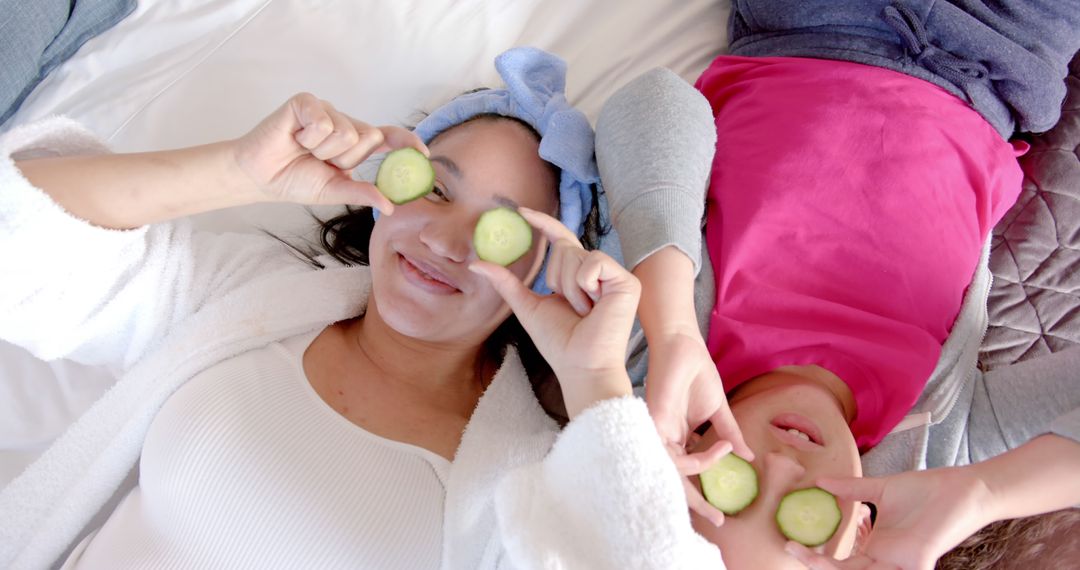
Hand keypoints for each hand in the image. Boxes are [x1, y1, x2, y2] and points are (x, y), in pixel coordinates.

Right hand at [233, 92, 427, 210]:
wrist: (259, 175)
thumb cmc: (295, 180)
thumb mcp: (333, 191)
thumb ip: (362, 194)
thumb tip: (391, 206)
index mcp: (356, 144)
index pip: (389, 138)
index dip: (408, 142)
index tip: (424, 154)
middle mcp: (345, 123)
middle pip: (368, 136)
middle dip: (344, 158)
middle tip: (320, 161)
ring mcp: (327, 110)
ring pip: (346, 132)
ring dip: (323, 151)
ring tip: (304, 150)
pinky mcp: (307, 102)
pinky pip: (324, 123)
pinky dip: (308, 138)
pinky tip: (295, 138)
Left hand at [469, 208, 639, 417]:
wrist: (580, 365)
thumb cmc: (558, 342)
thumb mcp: (527, 306)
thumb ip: (506, 283)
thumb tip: (476, 265)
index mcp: (577, 275)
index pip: (560, 239)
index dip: (543, 223)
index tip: (521, 211)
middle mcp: (597, 271)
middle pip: (564, 247)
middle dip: (557, 279)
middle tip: (571, 308)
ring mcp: (614, 275)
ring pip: (577, 255)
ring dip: (571, 289)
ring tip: (584, 312)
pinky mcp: (627, 281)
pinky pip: (594, 263)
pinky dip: (585, 286)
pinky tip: (595, 306)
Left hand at [646, 329, 752, 525]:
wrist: (682, 347)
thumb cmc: (696, 373)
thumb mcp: (718, 410)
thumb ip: (729, 433)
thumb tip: (748, 457)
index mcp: (678, 439)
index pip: (686, 475)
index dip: (701, 496)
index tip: (721, 515)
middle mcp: (665, 440)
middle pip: (675, 481)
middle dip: (696, 504)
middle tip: (718, 519)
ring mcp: (657, 433)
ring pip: (673, 472)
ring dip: (704, 472)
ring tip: (725, 457)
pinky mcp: (654, 424)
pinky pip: (671, 455)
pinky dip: (697, 458)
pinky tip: (717, 449)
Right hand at [785, 468, 993, 569]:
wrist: (963, 489)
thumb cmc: (927, 491)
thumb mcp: (881, 489)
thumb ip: (852, 491)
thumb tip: (819, 482)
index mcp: (876, 547)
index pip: (839, 562)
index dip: (813, 557)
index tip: (790, 543)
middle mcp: (886, 561)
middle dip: (815, 565)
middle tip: (791, 548)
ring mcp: (901, 565)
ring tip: (809, 558)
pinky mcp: (917, 564)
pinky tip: (842, 568)